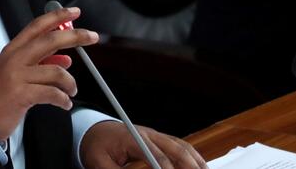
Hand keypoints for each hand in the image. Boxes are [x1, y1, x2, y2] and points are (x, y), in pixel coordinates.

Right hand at [0, 7, 98, 139]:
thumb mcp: (16, 72)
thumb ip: (41, 62)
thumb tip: (66, 58)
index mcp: (13, 50)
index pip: (37, 26)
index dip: (57, 16)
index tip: (74, 12)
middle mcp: (14, 59)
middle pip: (50, 40)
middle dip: (75, 36)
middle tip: (92, 37)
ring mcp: (17, 76)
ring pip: (56, 71)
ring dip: (70, 82)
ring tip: (71, 91)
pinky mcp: (21, 94)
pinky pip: (52, 93)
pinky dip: (63, 99)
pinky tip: (65, 103)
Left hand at [80, 121, 207, 168]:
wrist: (96, 130)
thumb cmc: (97, 145)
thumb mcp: (98, 162)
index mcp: (132, 138)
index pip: (156, 156)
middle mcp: (148, 134)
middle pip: (175, 148)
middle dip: (189, 165)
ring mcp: (155, 135)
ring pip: (181, 146)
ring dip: (195, 161)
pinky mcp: (159, 139)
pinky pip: (180, 146)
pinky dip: (192, 156)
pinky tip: (200, 166)